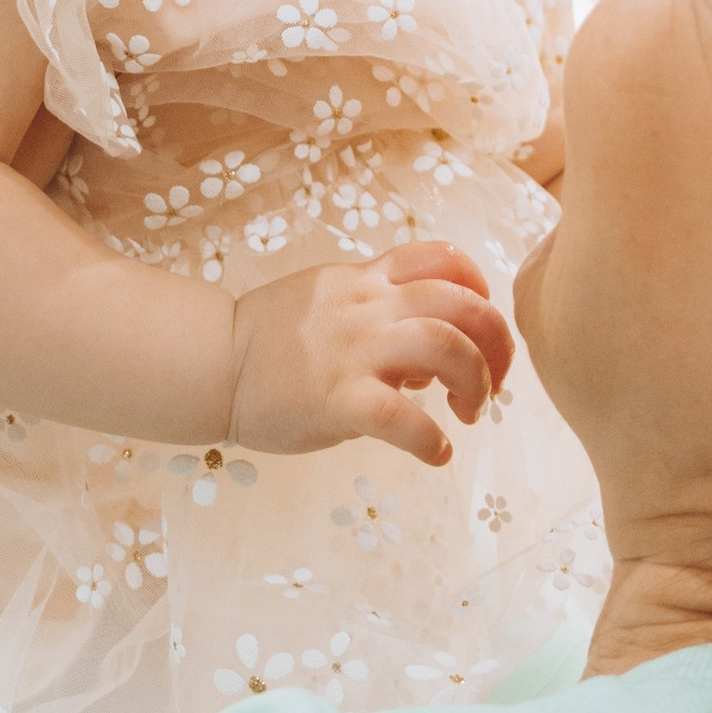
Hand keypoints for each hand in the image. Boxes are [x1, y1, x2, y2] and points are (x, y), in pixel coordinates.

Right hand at [227, 243, 514, 470]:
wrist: (213, 364)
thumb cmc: (270, 339)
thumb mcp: (329, 299)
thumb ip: (381, 311)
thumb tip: (430, 357)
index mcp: (367, 280)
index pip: (444, 258)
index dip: (481, 288)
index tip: (484, 324)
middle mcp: (368, 308)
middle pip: (464, 305)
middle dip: (498, 345)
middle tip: (494, 383)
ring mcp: (355, 352)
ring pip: (446, 348)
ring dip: (476, 383)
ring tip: (470, 412)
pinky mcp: (339, 400)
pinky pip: (404, 419)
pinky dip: (433, 441)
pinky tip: (437, 453)